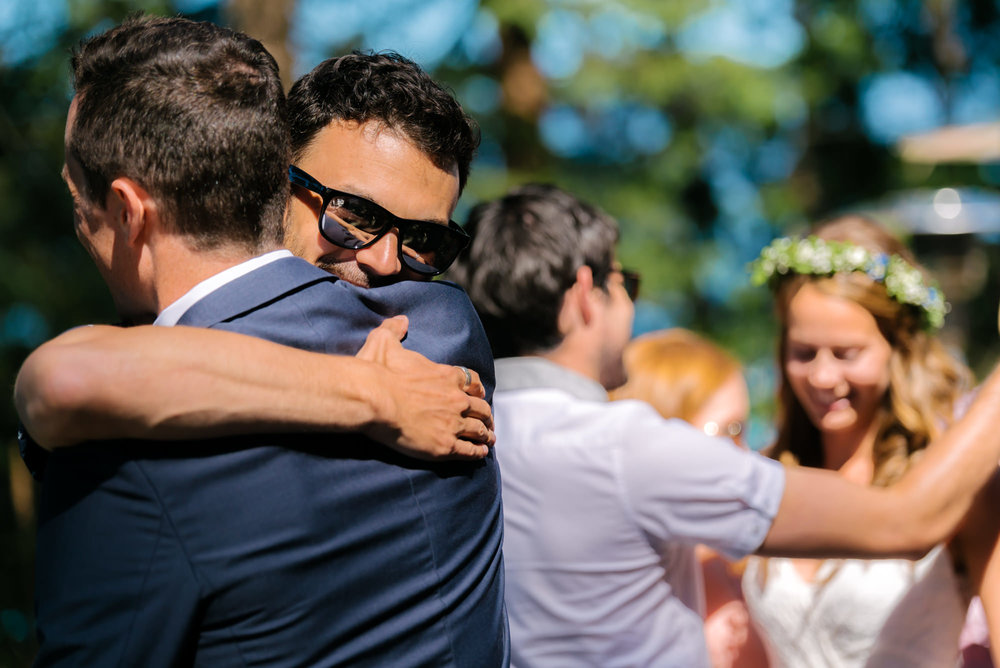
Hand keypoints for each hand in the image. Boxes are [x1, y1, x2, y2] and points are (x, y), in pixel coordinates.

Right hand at [356, 316, 494, 460]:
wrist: (375, 399)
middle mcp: (455, 399)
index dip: (477, 388)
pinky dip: (477, 453)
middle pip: (480, 407)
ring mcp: (453, 423)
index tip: (480, 394)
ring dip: (486, 435)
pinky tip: (481, 454)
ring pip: (478, 430)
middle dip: (486, 414)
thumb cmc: (379, 372)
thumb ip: (394, 330)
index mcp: (445, 376)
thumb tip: (401, 320)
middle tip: (488, 421)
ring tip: (489, 440)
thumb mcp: (384, 342)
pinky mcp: (445, 445)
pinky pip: (468, 451)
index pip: (471, 381)